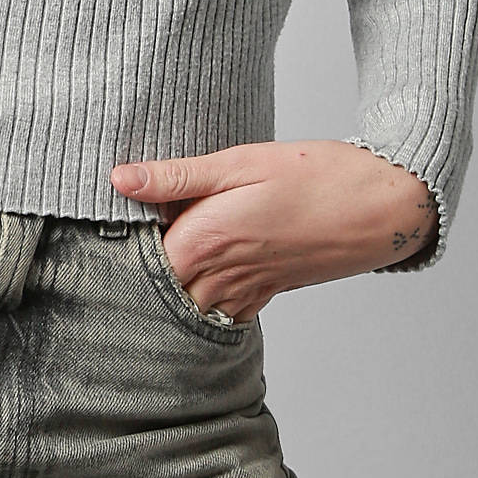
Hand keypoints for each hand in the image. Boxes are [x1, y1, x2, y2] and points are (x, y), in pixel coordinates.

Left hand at [109, 140, 439, 323]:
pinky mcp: (261, 297)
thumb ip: (177, 176)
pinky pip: (217, 316)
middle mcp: (217, 277)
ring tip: (141, 284)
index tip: (96, 241)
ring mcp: (241, 294)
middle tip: (104, 275)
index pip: (135, 264)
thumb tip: (120, 179)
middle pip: (154, 295)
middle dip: (132, 285)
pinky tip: (191, 290)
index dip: (115, 254)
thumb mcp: (242, 162)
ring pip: (183, 312)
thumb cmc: (316, 176)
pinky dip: (199, 308)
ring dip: (164, 300)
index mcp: (202, 241)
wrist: (382, 208)